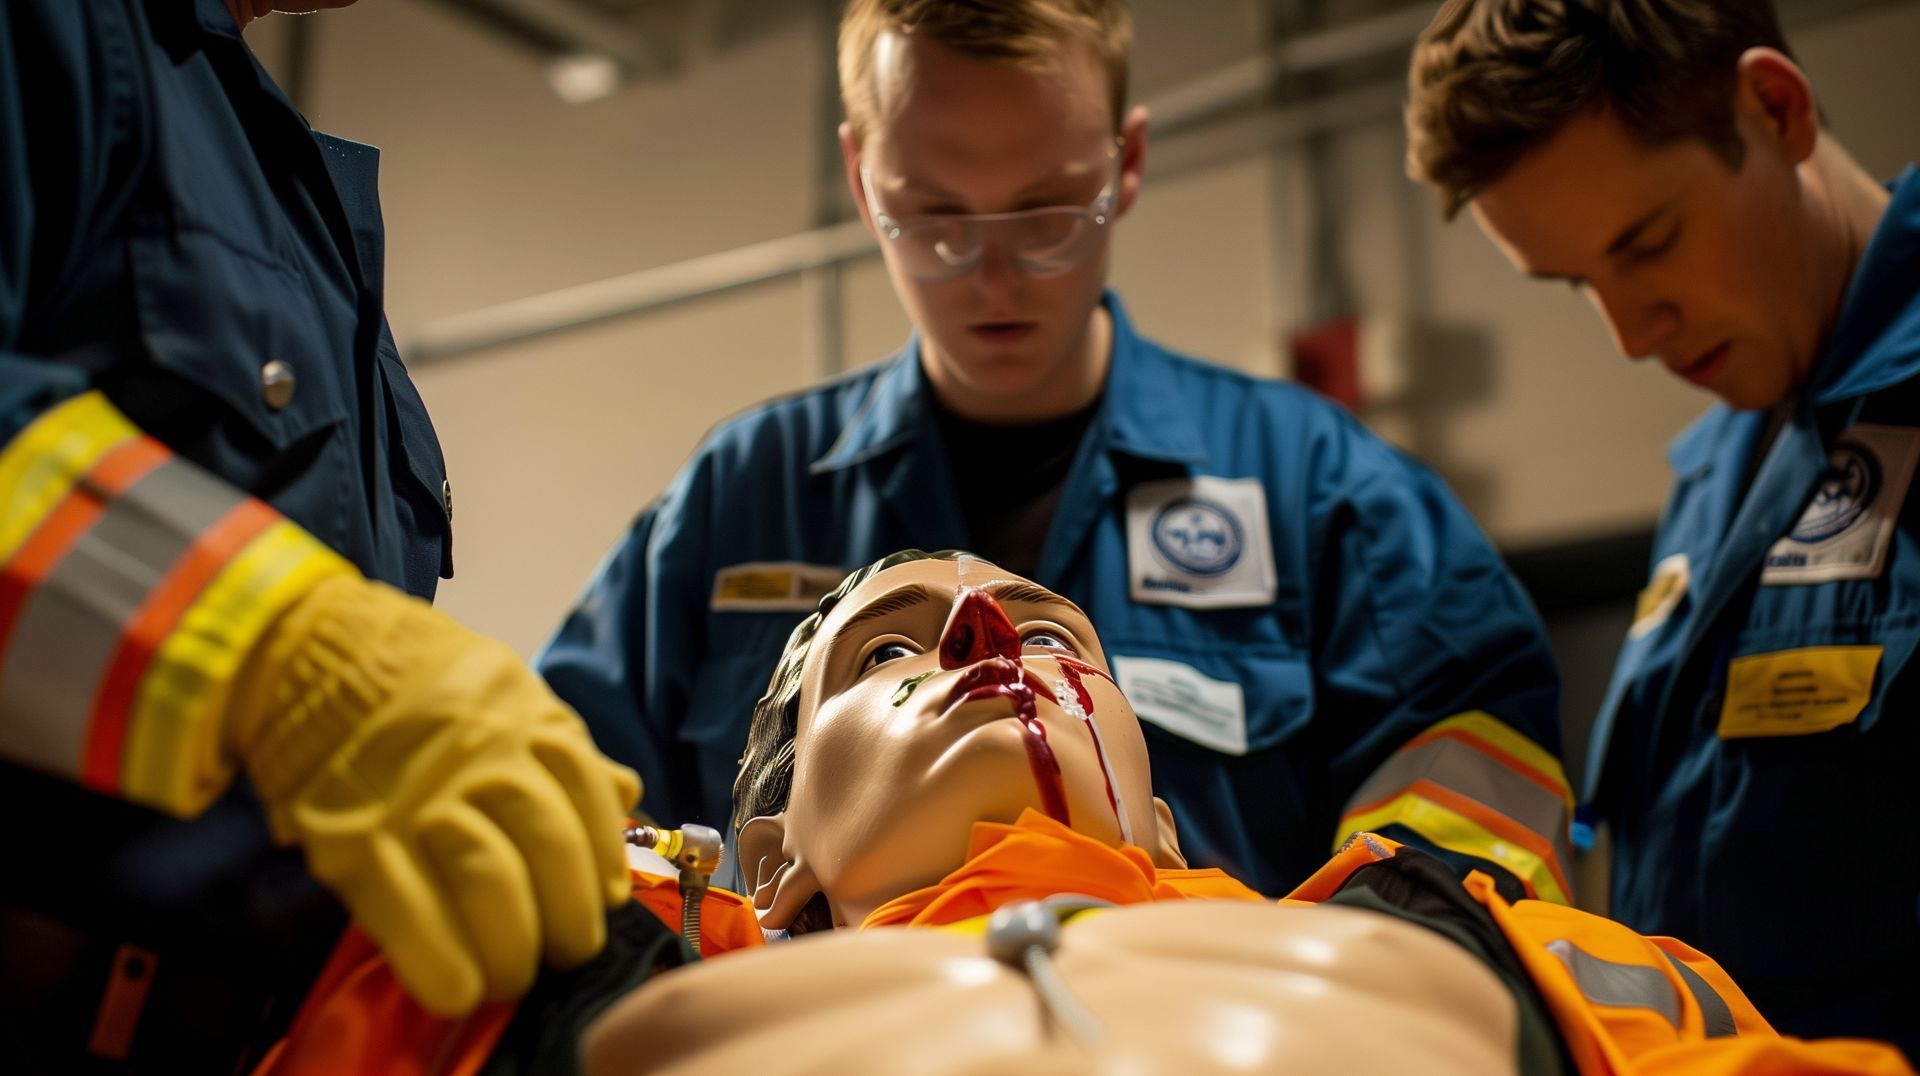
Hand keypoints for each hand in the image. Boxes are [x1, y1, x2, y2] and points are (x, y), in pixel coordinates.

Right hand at [230, 575, 640, 1014]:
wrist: (305, 650)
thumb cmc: (414, 678)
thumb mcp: (504, 688)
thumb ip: (559, 745)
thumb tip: (624, 794)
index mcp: (527, 720)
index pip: (590, 799)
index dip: (604, 862)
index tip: (602, 901)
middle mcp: (483, 757)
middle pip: (549, 847)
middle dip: (567, 918)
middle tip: (562, 952)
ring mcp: (417, 796)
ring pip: (490, 880)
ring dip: (510, 946)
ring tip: (511, 975)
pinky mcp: (353, 836)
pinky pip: (407, 910)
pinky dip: (439, 961)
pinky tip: (457, 989)